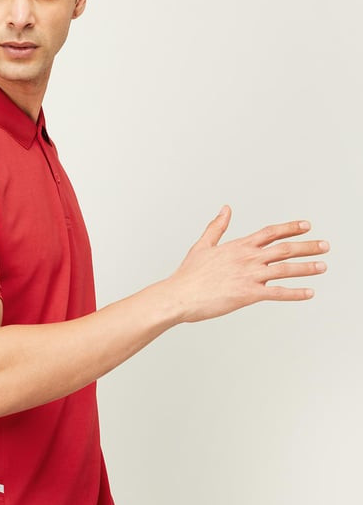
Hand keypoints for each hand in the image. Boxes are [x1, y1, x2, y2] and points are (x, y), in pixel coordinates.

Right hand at [169, 205, 328, 322]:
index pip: (270, 232)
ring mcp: (250, 276)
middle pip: (284, 248)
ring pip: (285, 269)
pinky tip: (309, 293)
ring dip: (307, 267)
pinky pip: (278, 293)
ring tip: (322, 266)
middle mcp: (247, 258)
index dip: (291, 228)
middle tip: (325, 245)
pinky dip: (296, 293)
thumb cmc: (188, 275)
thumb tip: (225, 209)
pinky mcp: (249, 294)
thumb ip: (217, 226)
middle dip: (308, 246)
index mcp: (238, 246)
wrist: (180, 295)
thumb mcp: (203, 245)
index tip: (306, 225)